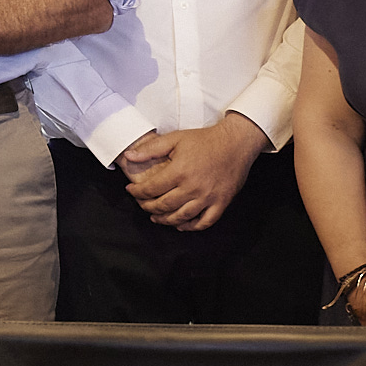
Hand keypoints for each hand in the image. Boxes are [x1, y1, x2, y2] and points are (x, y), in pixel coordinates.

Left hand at [119, 116, 265, 232]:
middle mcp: (193, 188)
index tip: (131, 190)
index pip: (151, 189)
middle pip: (164, 205)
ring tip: (156, 217)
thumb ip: (150, 149)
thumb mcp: (175, 139)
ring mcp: (208, 197)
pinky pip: (205, 222)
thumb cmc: (206, 140)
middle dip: (148, 207)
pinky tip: (181, 224)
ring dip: (165, 219)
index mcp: (180, 172)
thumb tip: (129, 156)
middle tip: (142, 204)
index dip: (137, 192)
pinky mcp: (221, 202)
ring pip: (181, 217)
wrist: (236, 143)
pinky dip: (191, 226)